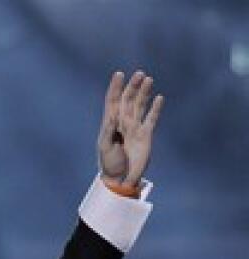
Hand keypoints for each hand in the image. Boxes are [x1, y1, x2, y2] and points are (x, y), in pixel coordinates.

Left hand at [97, 70, 163, 188]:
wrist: (121, 178)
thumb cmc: (109, 164)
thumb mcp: (105, 148)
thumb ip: (108, 133)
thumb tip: (112, 118)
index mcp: (110, 124)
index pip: (113, 101)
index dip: (115, 88)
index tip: (119, 74)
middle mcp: (123, 123)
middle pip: (128, 100)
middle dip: (132, 86)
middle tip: (139, 74)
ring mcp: (135, 127)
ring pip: (140, 105)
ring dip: (144, 92)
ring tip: (148, 79)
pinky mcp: (146, 134)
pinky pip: (152, 118)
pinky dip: (155, 108)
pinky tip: (159, 98)